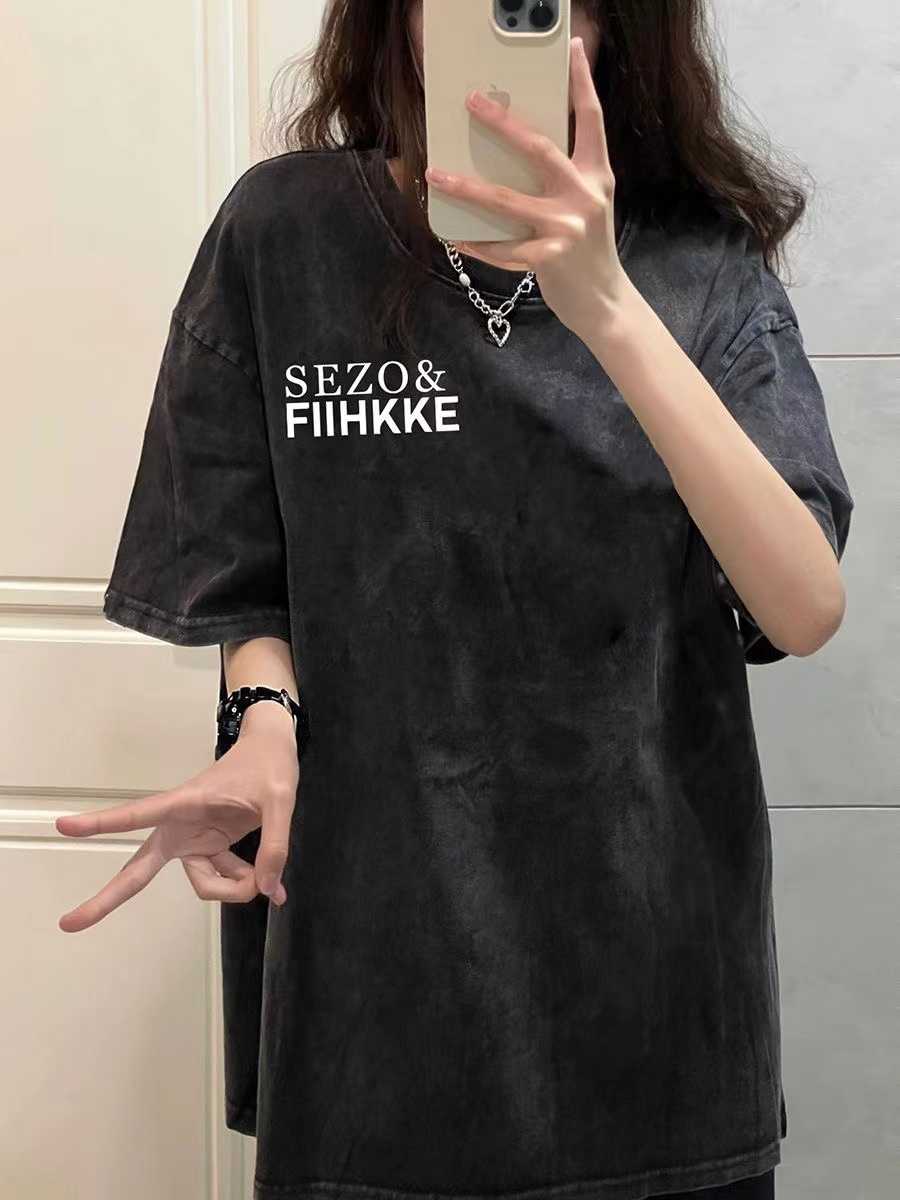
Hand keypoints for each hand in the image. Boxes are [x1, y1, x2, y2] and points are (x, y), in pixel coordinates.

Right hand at [55, 711, 299, 931]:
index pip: (136, 814)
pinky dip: (245, 883)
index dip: (101, 823)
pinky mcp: (210, 848)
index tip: (65, 826)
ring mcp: (195, 841)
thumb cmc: (269, 765)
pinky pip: (224, 880)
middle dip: (108, 896)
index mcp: (184, 803)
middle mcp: (181, 827)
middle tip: (70, 922)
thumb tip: (265, 889)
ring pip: (204, 884)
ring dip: (234, 887)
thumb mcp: (280, 801)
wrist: (274, 751)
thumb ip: (274, 846)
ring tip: (265, 873)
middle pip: (139, 869)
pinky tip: (269, 883)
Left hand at [424, 37, 628, 342]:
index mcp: (596, 175)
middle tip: (471, 101)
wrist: (605, 303)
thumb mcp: (587, 204)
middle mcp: (584, 196)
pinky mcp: (548, 259)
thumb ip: (564, 176)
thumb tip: (516, 149)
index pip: (591, 119)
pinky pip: (502, 247)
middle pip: (539, 149)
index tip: (572, 48)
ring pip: (506, 200)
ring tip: (435, 173)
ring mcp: (566, 228)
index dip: (582, 82)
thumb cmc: (588, 250)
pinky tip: (452, 234)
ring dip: (466, 186)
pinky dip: (475, 242)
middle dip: (502, 122)